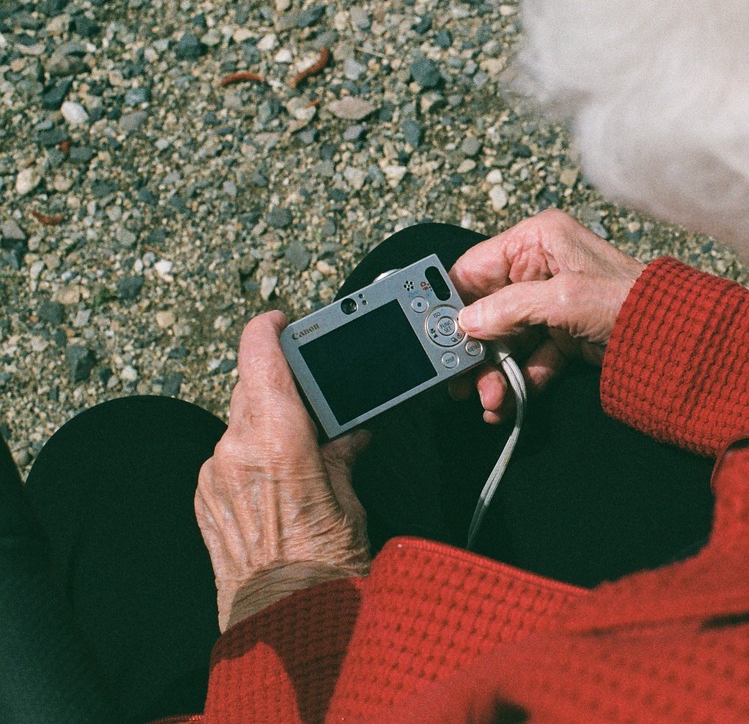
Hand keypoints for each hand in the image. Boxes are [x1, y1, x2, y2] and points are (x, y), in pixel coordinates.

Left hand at [195, 311, 370, 631]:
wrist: (287, 620)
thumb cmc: (324, 565)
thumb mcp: (350, 500)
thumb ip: (342, 455)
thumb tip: (349, 435)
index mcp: (276, 438)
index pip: (259, 356)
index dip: (268, 328)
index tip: (281, 320)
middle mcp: (235, 450)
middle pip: (249, 387)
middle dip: (277, 383)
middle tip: (310, 392)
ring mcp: (214, 476)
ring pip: (237, 424)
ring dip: (264, 423)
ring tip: (301, 446)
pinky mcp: (205, 500)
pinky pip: (226, 458)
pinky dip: (249, 455)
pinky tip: (277, 480)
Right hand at [450, 209, 644, 422]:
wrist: (675, 338)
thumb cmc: (631, 300)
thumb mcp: (564, 299)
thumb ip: (510, 308)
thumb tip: (468, 322)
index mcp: (538, 240)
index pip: (475, 267)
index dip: (454, 302)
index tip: (437, 333)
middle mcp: (541, 267)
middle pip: (487, 309)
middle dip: (475, 348)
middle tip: (460, 379)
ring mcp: (551, 303)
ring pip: (506, 339)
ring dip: (494, 372)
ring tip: (491, 399)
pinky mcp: (564, 333)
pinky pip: (529, 357)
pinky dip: (519, 380)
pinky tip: (509, 401)